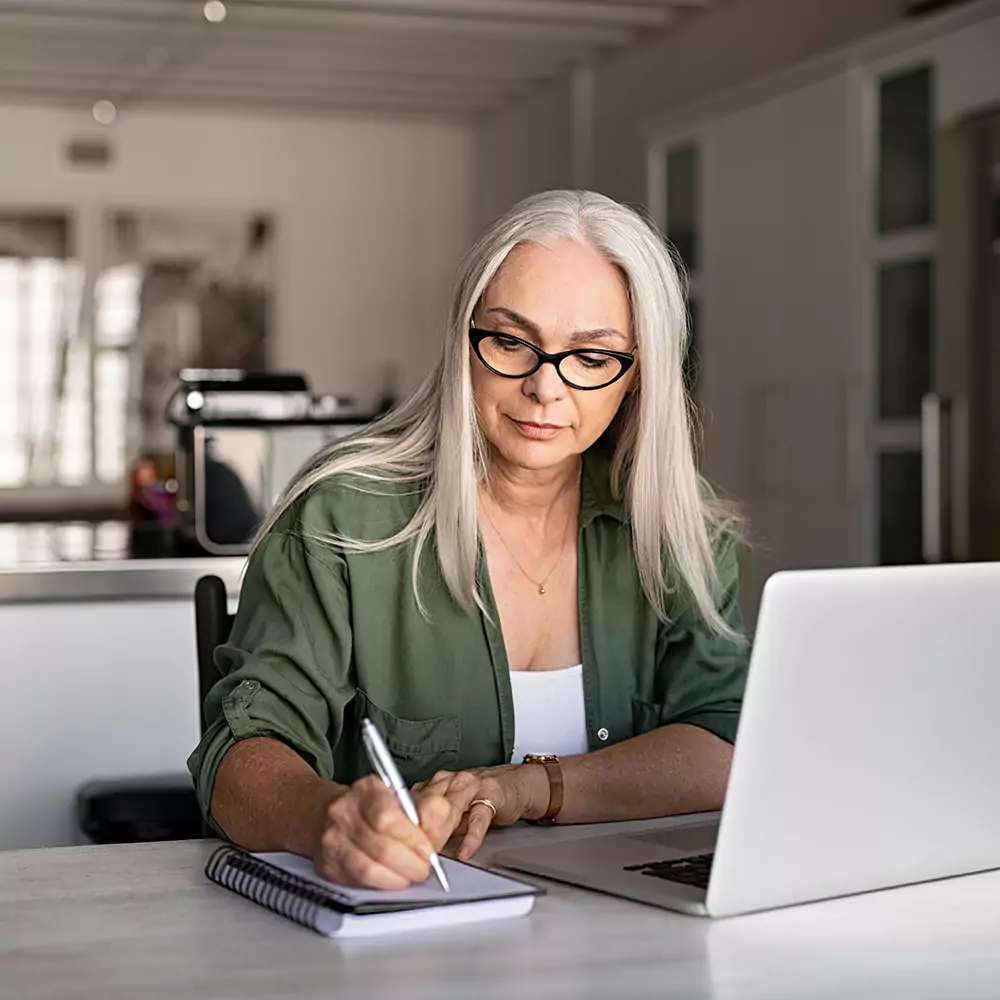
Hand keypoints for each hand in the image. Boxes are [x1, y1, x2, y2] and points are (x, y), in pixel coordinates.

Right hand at [312, 775, 453, 889]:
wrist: (326, 814)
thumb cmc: (370, 807)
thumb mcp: (396, 798)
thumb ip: (419, 813)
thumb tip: (435, 837)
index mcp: (366, 790)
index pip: (387, 817)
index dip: (411, 838)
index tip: (428, 850)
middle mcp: (344, 813)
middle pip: (380, 847)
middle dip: (409, 864)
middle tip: (424, 868)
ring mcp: (332, 840)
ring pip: (368, 869)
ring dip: (397, 878)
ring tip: (410, 876)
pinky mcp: (327, 865)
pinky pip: (358, 882)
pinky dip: (381, 885)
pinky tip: (392, 880)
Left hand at [414, 764, 548, 861]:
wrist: (514, 785)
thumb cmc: (479, 799)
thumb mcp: (451, 812)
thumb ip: (431, 824)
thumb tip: (409, 848)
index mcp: (435, 783)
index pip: (412, 802)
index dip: (403, 825)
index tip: (397, 846)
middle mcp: (450, 780)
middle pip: (426, 803)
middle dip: (418, 830)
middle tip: (412, 854)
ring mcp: (470, 785)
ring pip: (449, 807)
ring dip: (439, 832)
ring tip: (433, 853)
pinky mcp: (491, 795)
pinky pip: (479, 817)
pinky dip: (471, 837)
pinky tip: (465, 851)